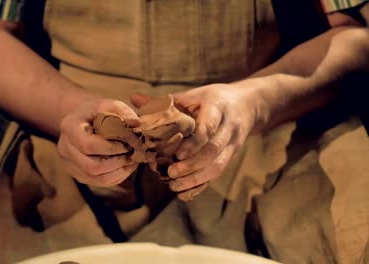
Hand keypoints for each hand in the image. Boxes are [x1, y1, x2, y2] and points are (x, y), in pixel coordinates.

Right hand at [57, 98, 140, 186]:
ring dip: (119, 172)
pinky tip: (126, 166)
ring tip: (133, 160)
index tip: (129, 143)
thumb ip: (124, 112)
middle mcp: (64, 148)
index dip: (112, 148)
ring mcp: (69, 164)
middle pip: (91, 166)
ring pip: (96, 179)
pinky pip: (99, 182)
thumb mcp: (110, 104)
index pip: (89, 145)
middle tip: (133, 154)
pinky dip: (116, 177)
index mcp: (69, 127)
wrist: (83, 119)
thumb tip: (138, 124)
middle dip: (117, 162)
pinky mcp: (78, 174)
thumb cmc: (98, 111)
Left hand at [134, 84, 260, 199]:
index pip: (208, 128)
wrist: (248, 105)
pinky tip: (183, 193)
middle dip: (192, 165)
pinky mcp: (230, 158)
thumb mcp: (192, 95)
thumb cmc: (212, 99)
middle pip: (214, 151)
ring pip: (218, 167)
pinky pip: (218, 175)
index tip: (177, 154)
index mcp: (218, 108)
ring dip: (196, 179)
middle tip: (170, 172)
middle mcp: (229, 128)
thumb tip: (134, 99)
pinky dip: (200, 186)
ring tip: (174, 185)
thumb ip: (164, 101)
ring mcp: (232, 146)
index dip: (193, 143)